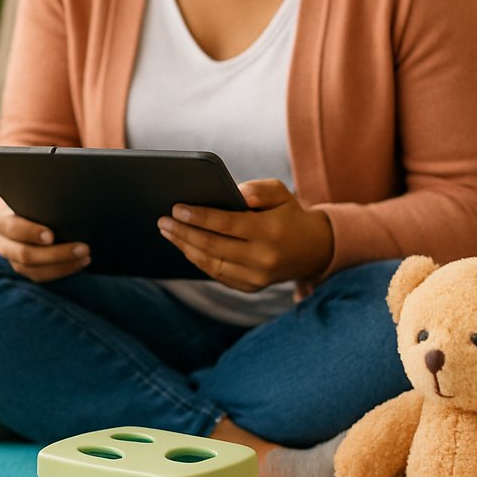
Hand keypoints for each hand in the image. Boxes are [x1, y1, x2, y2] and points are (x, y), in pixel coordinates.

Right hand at [0, 209, 89, 282]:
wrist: (23, 215)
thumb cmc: (31, 202)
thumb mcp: (30, 199)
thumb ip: (40, 202)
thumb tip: (66, 202)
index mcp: (0, 223)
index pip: (13, 229)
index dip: (31, 233)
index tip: (51, 235)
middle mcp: (3, 245)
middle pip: (26, 255)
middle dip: (56, 254)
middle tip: (83, 248)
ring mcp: (13, 261)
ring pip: (35, 271)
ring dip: (64, 265)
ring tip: (86, 257)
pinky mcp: (26, 270)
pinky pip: (43, 276)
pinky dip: (63, 270)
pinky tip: (80, 263)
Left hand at [156, 179, 333, 290]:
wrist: (314, 249)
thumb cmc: (289, 214)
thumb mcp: (281, 192)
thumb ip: (258, 189)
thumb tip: (235, 192)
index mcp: (271, 231)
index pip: (227, 224)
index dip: (199, 216)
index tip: (176, 208)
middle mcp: (264, 258)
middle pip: (213, 246)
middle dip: (184, 232)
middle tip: (163, 220)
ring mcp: (257, 277)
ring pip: (211, 264)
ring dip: (185, 247)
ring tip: (167, 232)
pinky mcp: (251, 287)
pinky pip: (217, 275)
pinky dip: (197, 260)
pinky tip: (184, 246)